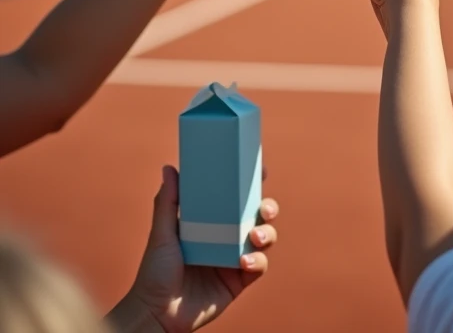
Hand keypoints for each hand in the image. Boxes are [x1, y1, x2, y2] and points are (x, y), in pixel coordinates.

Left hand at [117, 165, 277, 332]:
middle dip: (268, 207)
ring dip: (267, 233)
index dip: (251, 185)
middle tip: (264, 209)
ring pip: (264, 238)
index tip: (260, 172)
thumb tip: (169, 168)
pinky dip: (258, 261)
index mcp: (211, 221)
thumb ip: (167, 202)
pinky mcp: (239, 281)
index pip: (235, 198)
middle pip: (257, 215)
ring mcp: (234, 258)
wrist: (157, 313)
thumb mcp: (161, 233)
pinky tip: (244, 261)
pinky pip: (259, 267)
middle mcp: (226, 236)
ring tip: (255, 236)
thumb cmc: (154, 272)